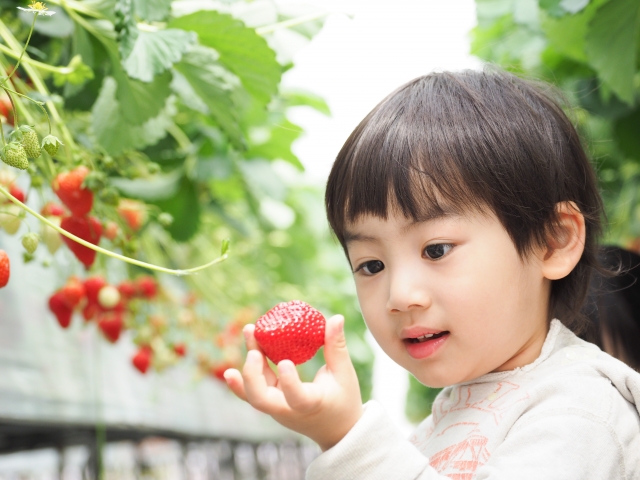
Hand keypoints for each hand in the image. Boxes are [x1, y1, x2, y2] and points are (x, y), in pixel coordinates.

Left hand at [224, 315, 362, 450]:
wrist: (335, 430)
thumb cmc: (343, 400)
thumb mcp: (344, 375)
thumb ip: (337, 347)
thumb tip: (336, 318)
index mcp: (310, 405)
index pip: (295, 399)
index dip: (288, 382)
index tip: (285, 362)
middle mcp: (288, 410)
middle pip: (260, 400)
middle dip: (252, 376)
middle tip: (254, 352)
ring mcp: (276, 409)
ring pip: (253, 393)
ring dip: (247, 365)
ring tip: (249, 330)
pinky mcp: (271, 403)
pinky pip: (252, 391)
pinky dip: (242, 378)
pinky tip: (233, 363)